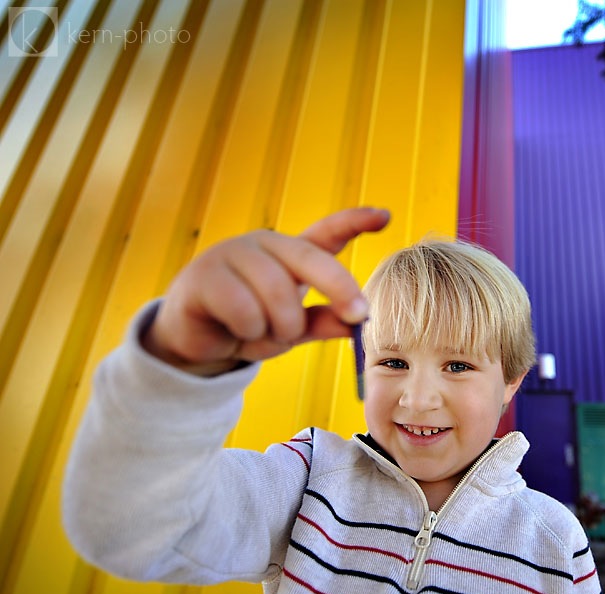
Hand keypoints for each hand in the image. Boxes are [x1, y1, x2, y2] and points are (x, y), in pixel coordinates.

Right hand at [142, 208, 389, 374]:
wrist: (194, 342)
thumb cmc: (249, 326)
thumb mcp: (294, 327)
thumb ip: (325, 321)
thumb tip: (359, 322)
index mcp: (289, 253)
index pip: (326, 232)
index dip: (355, 221)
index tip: (385, 216)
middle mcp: (264, 245)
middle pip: (312, 260)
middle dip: (340, 289)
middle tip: (358, 315)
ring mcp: (232, 254)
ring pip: (278, 294)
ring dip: (279, 327)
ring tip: (263, 332)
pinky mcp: (204, 276)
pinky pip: (244, 309)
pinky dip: (249, 330)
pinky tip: (236, 329)